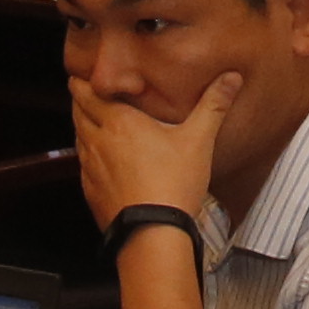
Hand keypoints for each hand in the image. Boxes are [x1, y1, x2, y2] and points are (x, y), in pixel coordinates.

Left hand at [67, 73, 237, 237]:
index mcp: (119, 122)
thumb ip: (213, 106)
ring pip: (78, 137)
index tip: (84, 74)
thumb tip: (231, 77)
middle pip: (77, 112)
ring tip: (95, 123)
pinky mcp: (91, 191)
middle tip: (89, 93)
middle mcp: (98, 141)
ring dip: (83, 126)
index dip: (82, 81)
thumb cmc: (173, 183)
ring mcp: (90, 168)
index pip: (86, 92)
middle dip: (80, 100)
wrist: (153, 233)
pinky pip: (82, 165)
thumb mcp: (198, 141)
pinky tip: (102, 160)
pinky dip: (88, 156)